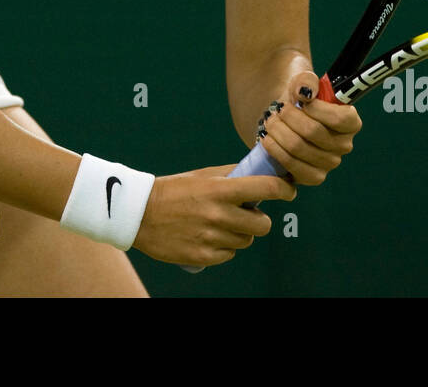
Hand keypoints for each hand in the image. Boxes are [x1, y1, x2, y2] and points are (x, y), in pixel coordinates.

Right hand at [132, 164, 296, 267]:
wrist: (138, 214)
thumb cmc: (173, 190)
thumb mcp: (202, 175)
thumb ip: (232, 174)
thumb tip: (259, 171)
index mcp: (220, 190)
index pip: (267, 189)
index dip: (284, 190)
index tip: (288, 191)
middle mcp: (219, 214)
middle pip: (262, 224)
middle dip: (258, 218)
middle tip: (246, 213)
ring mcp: (212, 237)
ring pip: (246, 240)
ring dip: (240, 233)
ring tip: (220, 224)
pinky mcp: (204, 256)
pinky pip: (229, 254)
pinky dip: (224, 247)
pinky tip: (209, 236)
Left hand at [258, 70, 360, 185]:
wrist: (283, 116)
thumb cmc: (298, 98)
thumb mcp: (302, 82)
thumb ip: (306, 81)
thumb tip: (305, 92)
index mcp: (351, 122)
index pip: (340, 119)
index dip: (316, 108)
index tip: (300, 99)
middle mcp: (344, 146)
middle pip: (313, 132)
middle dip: (289, 117)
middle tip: (277, 108)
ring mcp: (329, 163)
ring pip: (298, 147)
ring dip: (278, 131)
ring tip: (269, 120)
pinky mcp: (311, 176)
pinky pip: (291, 165)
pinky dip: (275, 150)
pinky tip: (267, 138)